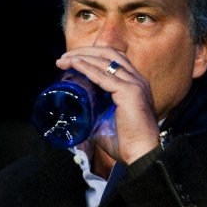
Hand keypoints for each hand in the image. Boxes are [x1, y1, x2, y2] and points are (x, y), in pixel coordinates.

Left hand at [57, 47, 159, 164]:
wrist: (142, 155)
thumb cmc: (126, 144)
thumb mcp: (106, 124)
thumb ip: (95, 115)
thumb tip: (77, 115)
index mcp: (135, 84)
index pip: (113, 59)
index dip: (91, 56)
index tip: (71, 60)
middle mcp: (137, 79)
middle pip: (108, 53)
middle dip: (84, 52)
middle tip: (64, 57)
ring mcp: (135, 84)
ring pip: (105, 60)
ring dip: (82, 57)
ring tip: (63, 59)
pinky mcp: (129, 92)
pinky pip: (103, 75)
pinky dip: (87, 67)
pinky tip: (74, 64)